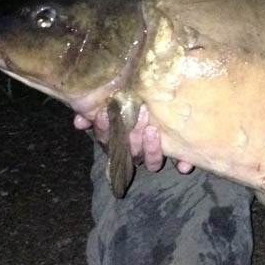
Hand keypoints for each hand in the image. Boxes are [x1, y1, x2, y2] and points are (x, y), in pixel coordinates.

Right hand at [73, 106, 194, 173]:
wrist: (170, 99)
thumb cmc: (135, 100)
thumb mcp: (117, 100)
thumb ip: (95, 110)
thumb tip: (79, 121)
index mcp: (118, 138)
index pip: (106, 137)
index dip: (103, 127)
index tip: (105, 112)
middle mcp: (135, 150)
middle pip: (130, 148)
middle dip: (132, 134)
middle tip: (140, 113)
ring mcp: (153, 155)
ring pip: (150, 161)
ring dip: (152, 150)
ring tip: (153, 131)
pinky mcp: (176, 155)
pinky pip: (178, 164)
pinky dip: (181, 164)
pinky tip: (185, 165)